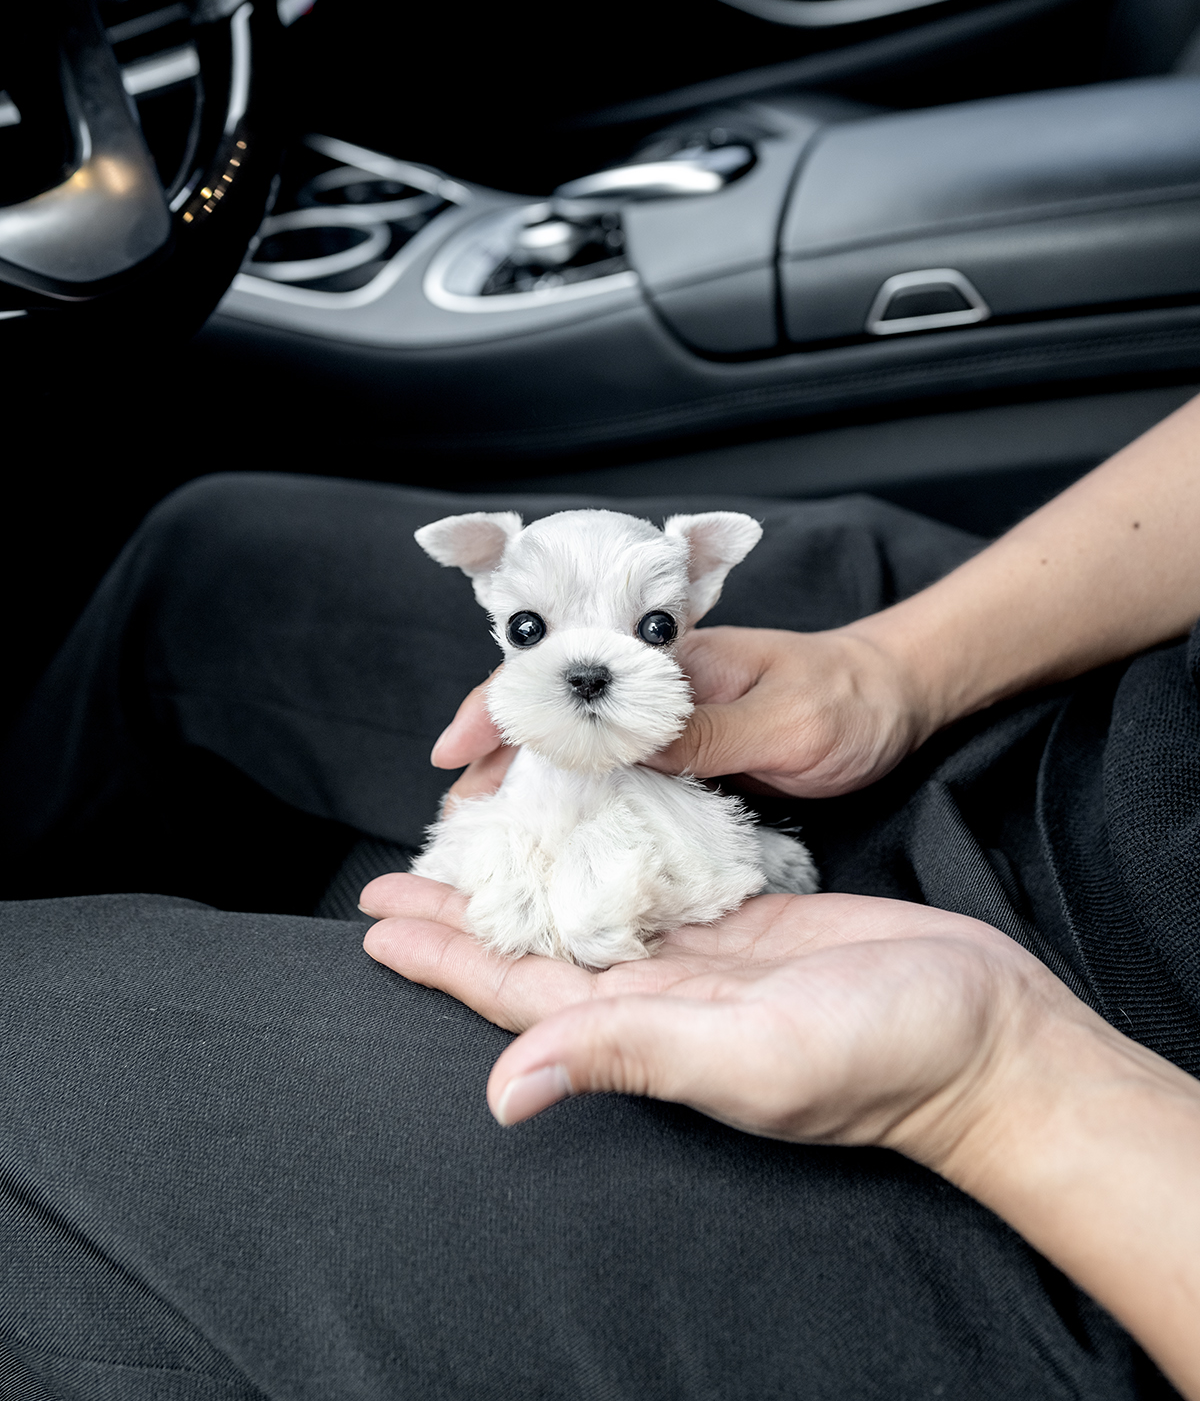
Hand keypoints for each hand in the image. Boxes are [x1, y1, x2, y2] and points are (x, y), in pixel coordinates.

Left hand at [359, 873, 1087, 1173]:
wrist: (990, 1035)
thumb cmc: (887, 1055)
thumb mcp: (751, 1055)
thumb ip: (629, 1056)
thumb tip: (502, 1094)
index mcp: (649, 1029)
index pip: (516, 991)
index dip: (443, 958)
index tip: (376, 919)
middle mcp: (665, 996)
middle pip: (538, 947)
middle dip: (466, 913)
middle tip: (397, 874)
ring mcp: (709, 959)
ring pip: (590, 911)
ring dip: (528, 881)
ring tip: (474, 846)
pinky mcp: (753, 922)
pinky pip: (658, 883)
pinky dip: (608, 856)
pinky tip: (581, 832)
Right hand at [430, 625, 933, 801]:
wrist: (895, 700)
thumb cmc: (851, 700)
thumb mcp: (790, 723)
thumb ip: (710, 735)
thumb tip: (623, 747)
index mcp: (670, 661)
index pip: (567, 674)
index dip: (504, 706)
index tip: (457, 749)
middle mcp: (657, 689)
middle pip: (556, 716)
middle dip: (495, 755)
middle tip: (452, 812)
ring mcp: (668, 725)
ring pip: (578, 751)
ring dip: (527, 786)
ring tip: (481, 836)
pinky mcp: (686, 758)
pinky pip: (618, 779)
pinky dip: (578, 805)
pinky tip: (554, 840)